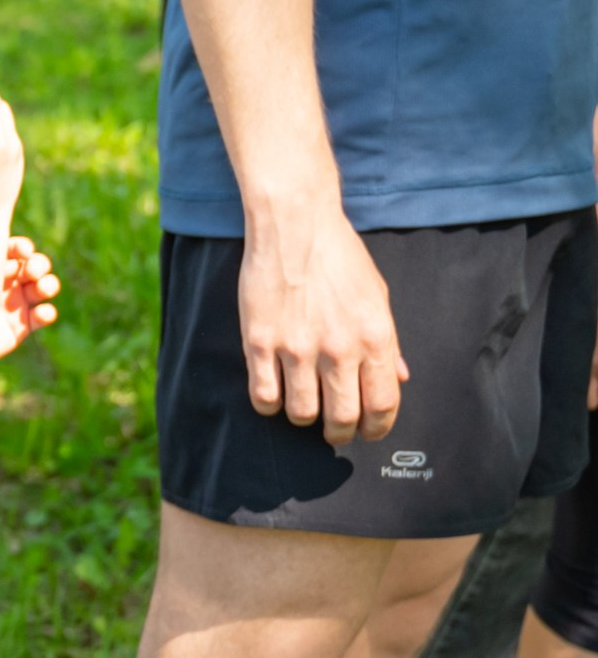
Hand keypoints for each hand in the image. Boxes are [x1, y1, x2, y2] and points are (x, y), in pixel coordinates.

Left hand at [0, 236, 60, 356]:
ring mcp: (17, 303)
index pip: (12, 250)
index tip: (23, 251)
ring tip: (44, 288)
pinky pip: (42, 316)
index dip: (21, 248)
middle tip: (33, 272)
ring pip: (42, 288)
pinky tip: (43, 313)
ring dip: (48, 285)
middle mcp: (8, 282)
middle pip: (33, 266)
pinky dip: (46, 313)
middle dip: (38, 265)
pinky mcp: (23, 325)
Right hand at [238, 200, 405, 444]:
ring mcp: (296, 347)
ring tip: (303, 406)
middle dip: (340, 432)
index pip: (383, 404)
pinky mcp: (259, 342)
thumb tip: (397, 377)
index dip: (377, 427)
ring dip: (304, 417)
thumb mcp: (377, 296)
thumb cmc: (339, 257)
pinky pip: (264, 395)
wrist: (294, 225)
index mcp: (374, 337)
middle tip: (334, 430)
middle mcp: (338, 348)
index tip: (368, 431)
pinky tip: (275, 393)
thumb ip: (388, 342)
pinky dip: (270, 404)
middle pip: (342, 417)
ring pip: (301, 412)